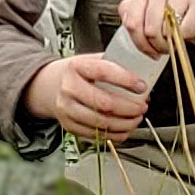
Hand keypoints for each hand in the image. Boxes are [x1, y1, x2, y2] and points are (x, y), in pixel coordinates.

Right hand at [22, 55, 148, 142]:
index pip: (104, 72)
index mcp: (77, 66)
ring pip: (101, 122)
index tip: (142, 86)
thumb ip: (115, 65)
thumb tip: (142, 78)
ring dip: (125, 123)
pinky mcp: (69, 125)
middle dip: (129, 108)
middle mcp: (69, 88)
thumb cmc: (79, 73)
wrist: (52, 85)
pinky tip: (125, 129)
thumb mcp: (92, 60)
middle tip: (142, 107)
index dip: (126, 80)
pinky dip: (115, 134)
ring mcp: (67, 108)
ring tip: (136, 119)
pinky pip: (95, 134)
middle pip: (104, 103)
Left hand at [118, 0, 194, 57]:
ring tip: (175, 42)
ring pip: (165, 30)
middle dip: (156, 46)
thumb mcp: (151, 17)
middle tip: (164, 49)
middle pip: (148, 29)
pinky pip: (185, 31)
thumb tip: (127, 23)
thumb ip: (134, 17)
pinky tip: (190, 33)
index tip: (148, 50)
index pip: (131, 22)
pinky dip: (187, 38)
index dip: (139, 43)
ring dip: (170, 45)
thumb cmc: (178, 20)